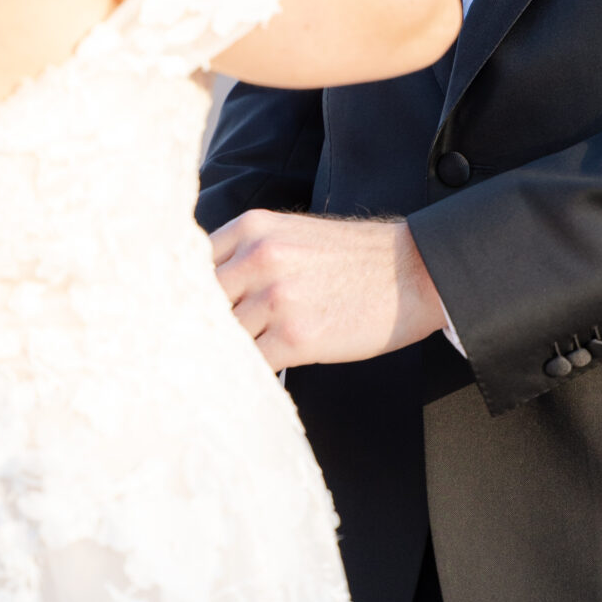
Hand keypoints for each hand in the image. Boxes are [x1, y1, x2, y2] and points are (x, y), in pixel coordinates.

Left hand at [209, 210, 448, 370]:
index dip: (186, 295)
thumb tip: (204, 291)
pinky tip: (255, 373)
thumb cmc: (355, 258)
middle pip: (199, 302)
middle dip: (199, 326)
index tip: (186, 314)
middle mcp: (259, 258)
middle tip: (196, 345)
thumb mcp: (293, 234)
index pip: (191, 265)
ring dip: (226, 352)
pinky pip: (250, 364)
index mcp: (253, 228)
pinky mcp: (297, 338)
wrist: (416, 271)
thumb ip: (247, 253)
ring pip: (222, 336)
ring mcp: (276, 298)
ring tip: (227, 363)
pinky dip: (248, 373)